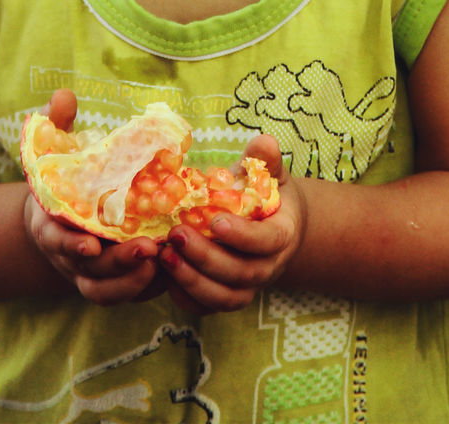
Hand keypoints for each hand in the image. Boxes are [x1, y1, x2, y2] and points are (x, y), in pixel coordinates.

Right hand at [21, 89, 164, 305]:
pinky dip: (143, 287)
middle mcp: (67, 255)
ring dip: (133, 281)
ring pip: (106, 290)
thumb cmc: (60, 180)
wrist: (54, 220)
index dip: (70, 245)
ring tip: (162, 260)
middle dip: (117, 264)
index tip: (89, 244)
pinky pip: (124, 293)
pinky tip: (170, 269)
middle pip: (89, 270)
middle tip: (149, 248)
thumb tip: (64, 95)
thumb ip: (58, 125)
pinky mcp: (109, 281)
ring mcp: (87, 273)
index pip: (56, 240)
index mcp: (50, 224)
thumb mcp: (54, 152)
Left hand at [157, 135, 305, 312]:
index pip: (266, 241)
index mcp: (282, 235)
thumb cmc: (269, 194)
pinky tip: (165, 275)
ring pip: (224, 296)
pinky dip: (186, 297)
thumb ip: (266, 160)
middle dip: (207, 257)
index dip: (242, 236)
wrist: (275, 225)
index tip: (215, 221)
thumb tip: (264, 142)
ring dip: (193, 280)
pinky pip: (208, 307)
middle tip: (176, 234)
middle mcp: (268, 267)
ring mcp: (248, 286)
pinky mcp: (228, 296)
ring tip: (165, 255)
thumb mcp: (272, 174)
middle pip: (241, 273)